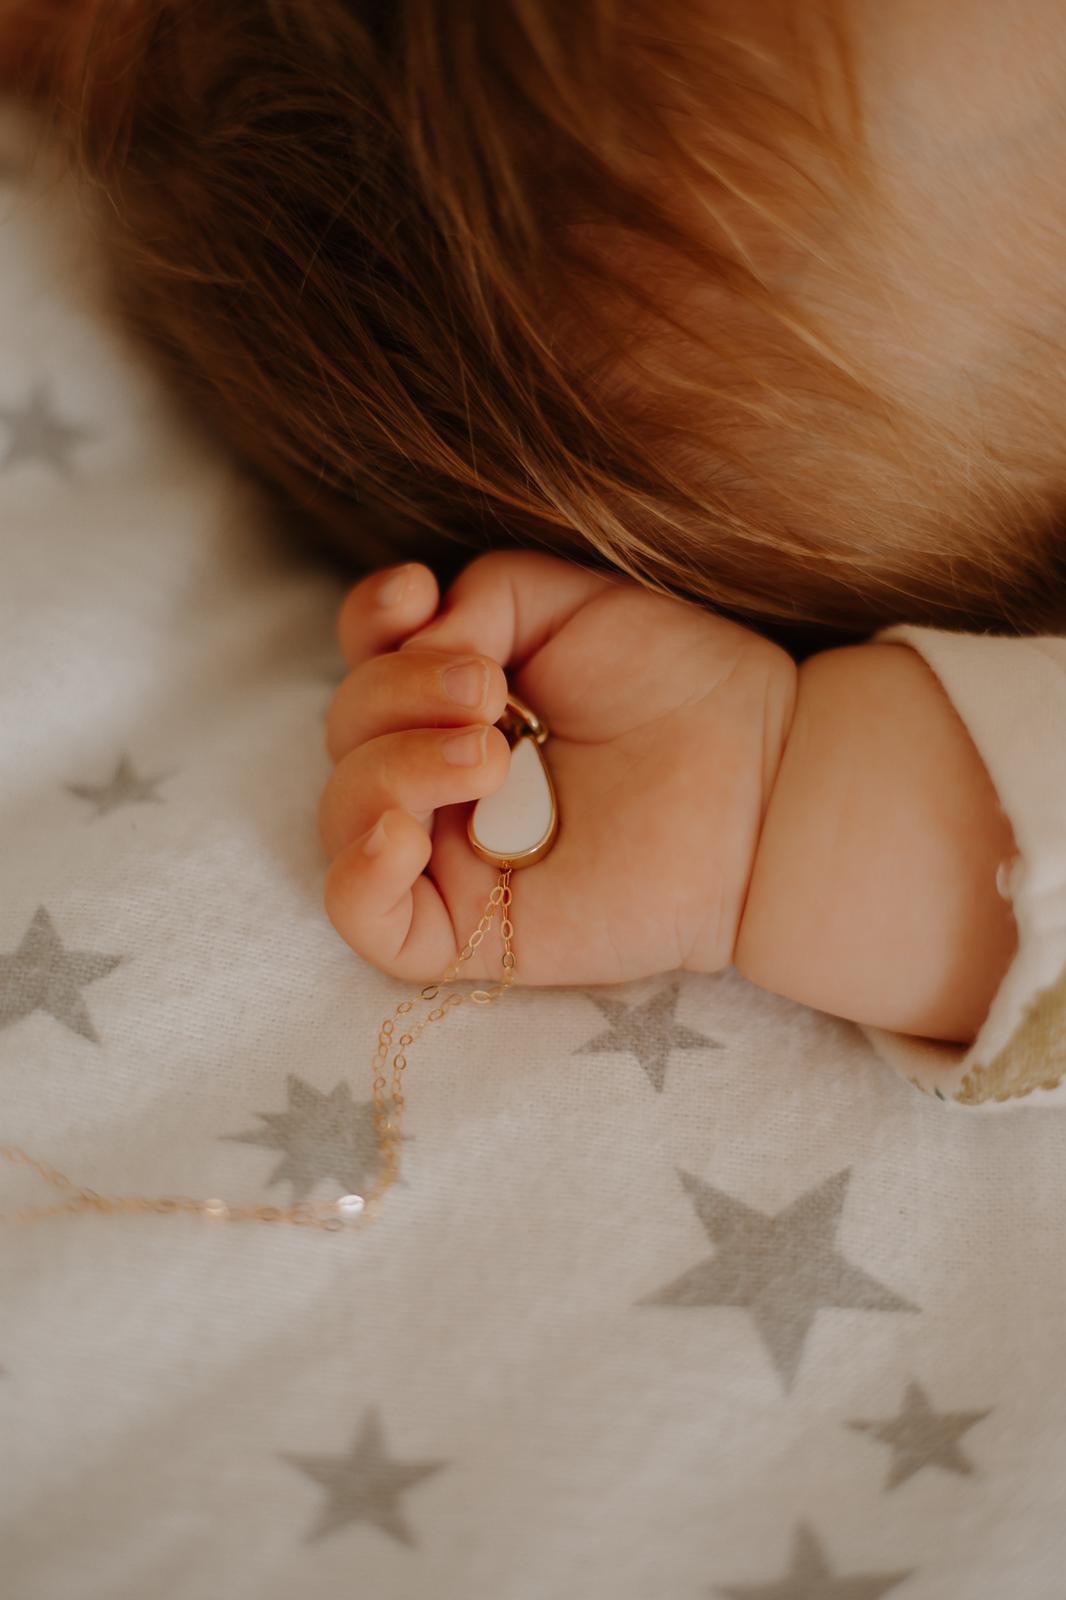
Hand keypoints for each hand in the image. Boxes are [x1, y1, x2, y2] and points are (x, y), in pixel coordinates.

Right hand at [320, 550, 796, 985]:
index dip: (368, 622)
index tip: (419, 595)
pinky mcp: (470, 931)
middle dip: (398, 693)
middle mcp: (441, 778)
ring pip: (344, 815)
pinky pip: (362, 919)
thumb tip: (415, 642)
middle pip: (348, 733)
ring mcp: (450, 856)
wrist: (763, 780)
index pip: (364, 663)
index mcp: (457, 702)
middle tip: (489, 692)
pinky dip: (358, 872)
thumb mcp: (574, 604)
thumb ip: (479, 599)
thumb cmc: (682, 688)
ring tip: (490, 751)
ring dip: (393, 767)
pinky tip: (401, 834)